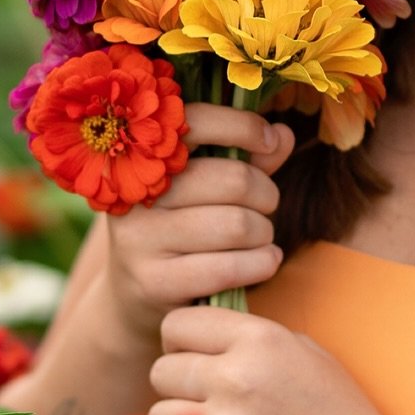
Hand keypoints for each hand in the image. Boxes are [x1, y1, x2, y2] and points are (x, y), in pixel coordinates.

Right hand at [104, 104, 294, 339]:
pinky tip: (265, 261)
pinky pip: (230, 268)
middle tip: (266, 204)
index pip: (197, 122)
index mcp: (144, 155)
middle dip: (266, 193)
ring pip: (237, 226)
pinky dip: (262, 263)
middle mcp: (136, 193)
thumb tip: (282, 136)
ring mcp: (139, 239)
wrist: (132, 292)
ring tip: (261, 236)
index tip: (269, 142)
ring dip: (265, 232)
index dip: (244, 127)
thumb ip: (246, 158)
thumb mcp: (207, 185)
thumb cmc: (181, 226)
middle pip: (233, 180)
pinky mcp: (153, 282)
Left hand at [148, 307, 414, 414]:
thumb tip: (209, 336)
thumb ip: (255, 340)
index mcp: (262, 338)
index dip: (183, 339)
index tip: (195, 354)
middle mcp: (237, 373)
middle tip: (205, 397)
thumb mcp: (307, 354)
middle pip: (163, 367)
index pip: (181, 322)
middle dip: (178, 382)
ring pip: (160, 411)